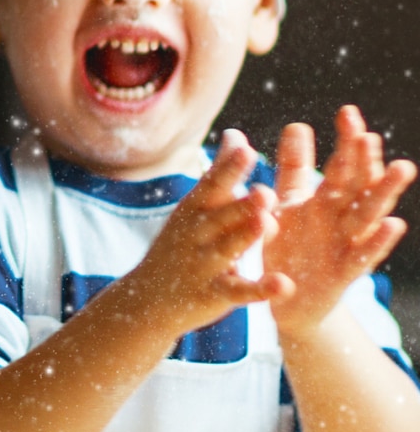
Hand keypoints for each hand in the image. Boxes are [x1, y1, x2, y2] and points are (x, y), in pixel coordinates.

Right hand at [129, 130, 287, 335]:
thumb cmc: (180, 245)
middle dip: (241, 204)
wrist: (147, 298)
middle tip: (265, 190)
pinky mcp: (214, 294)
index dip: (228, 169)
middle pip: (220, 216)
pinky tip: (284, 285)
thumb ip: (220, 173)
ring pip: (227, 249)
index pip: (212, 185)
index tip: (245, 149)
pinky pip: (239, 291)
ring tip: (267, 224)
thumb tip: (235, 133)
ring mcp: (203, 265)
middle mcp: (196, 234)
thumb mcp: (194, 207)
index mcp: (194, 210)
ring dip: (246, 238)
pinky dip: (261, 290)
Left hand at [265, 106, 413, 338]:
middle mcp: (341, 219)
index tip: (348, 112)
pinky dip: (378, 241)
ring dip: (385, 192)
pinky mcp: (344, 273)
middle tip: (369, 135)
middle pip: (358, 185)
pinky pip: (363, 255)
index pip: (341, 165)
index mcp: (326, 200)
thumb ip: (294, 169)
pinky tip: (394, 224)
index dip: (346, 141)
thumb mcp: (287, 204)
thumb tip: (298, 124)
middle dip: (365, 161)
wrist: (287, 299)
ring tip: (402, 167)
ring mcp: (346, 244)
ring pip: (369, 215)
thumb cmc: (291, 246)